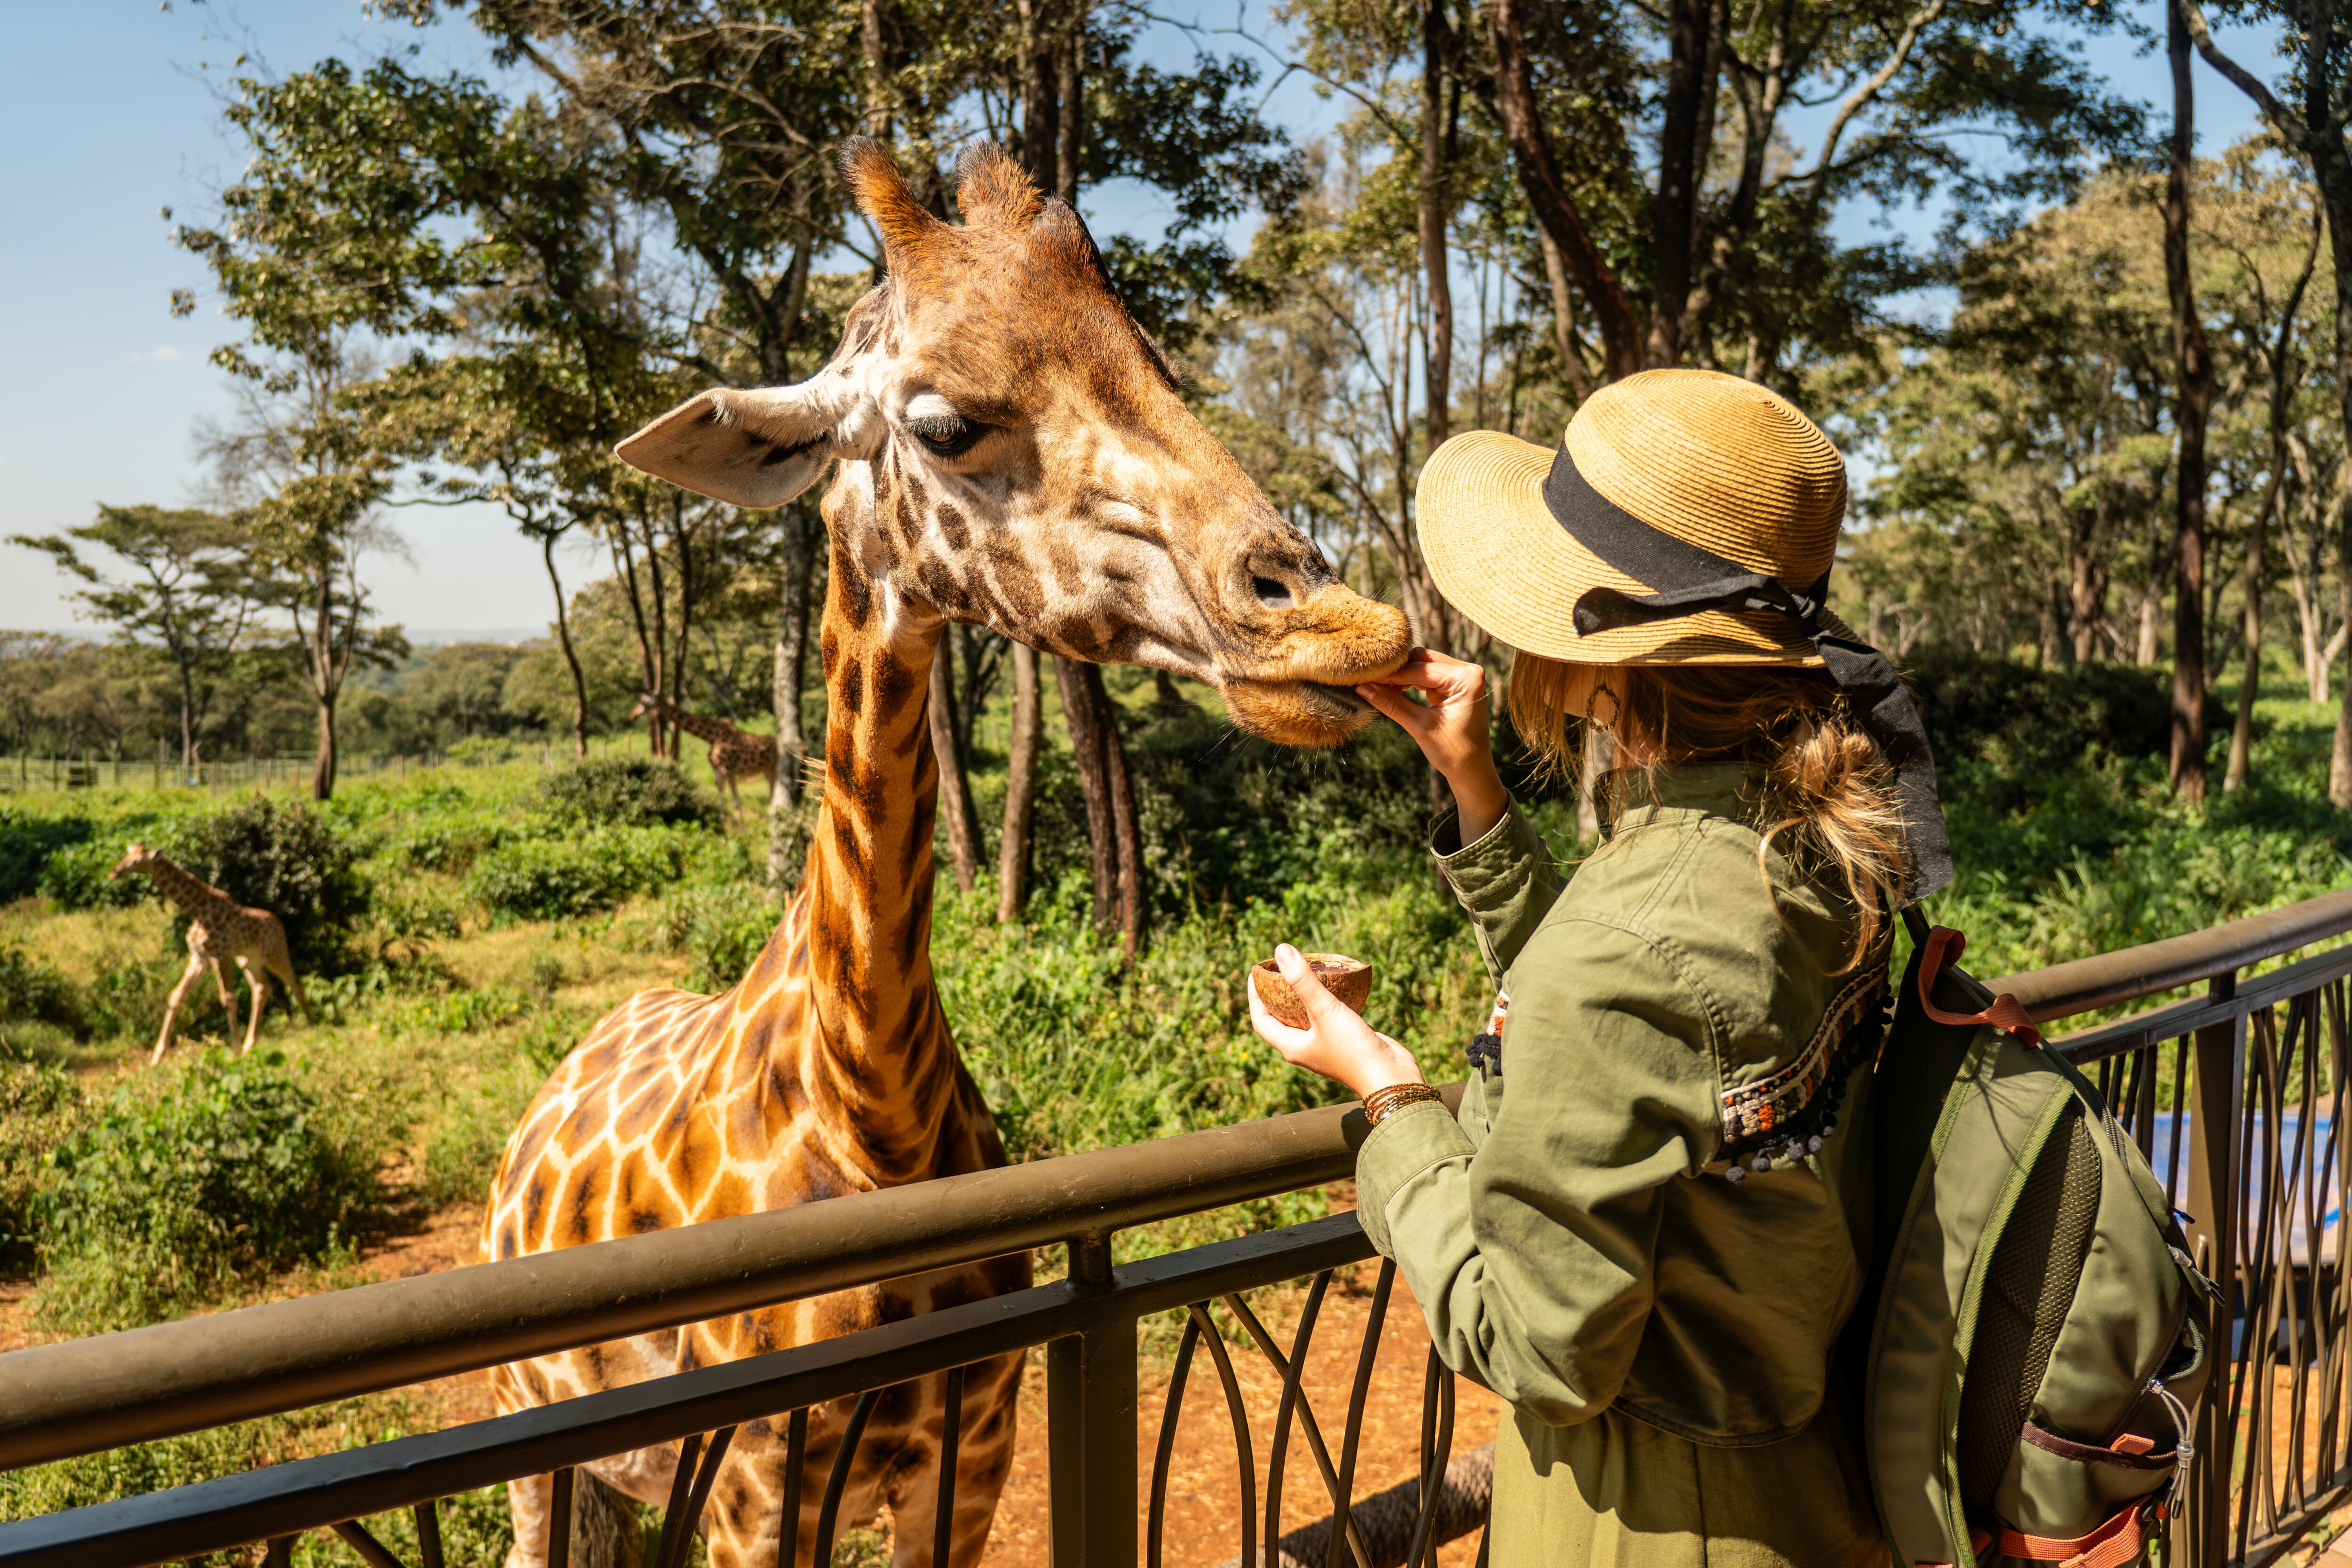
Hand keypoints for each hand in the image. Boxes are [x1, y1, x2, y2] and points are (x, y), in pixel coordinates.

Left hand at [1249, 944, 1423, 1100]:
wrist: (1390, 1076)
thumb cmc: (1352, 1048)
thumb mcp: (1324, 1011)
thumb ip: (1302, 981)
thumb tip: (1281, 950)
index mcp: (1291, 1046)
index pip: (1261, 1020)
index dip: (1254, 996)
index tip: (1256, 971)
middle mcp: (1305, 1047)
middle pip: (1282, 1016)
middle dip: (1278, 992)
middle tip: (1282, 966)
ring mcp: (1325, 1044)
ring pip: (1307, 1015)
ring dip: (1304, 994)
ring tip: (1307, 969)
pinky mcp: (1344, 1038)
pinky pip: (1329, 1015)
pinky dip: (1327, 999)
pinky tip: (1336, 983)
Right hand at [1355, 648, 1507, 840]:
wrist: (1472, 771)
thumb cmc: (1454, 752)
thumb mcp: (1420, 727)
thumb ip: (1392, 704)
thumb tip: (1362, 687)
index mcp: (1467, 678)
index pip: (1421, 668)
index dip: (1392, 674)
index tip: (1366, 677)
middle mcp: (1468, 671)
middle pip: (1422, 659)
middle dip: (1396, 671)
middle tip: (1370, 680)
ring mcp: (1462, 677)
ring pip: (1423, 665)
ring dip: (1401, 676)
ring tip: (1379, 687)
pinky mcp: (1454, 685)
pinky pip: (1426, 676)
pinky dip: (1409, 683)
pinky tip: (1393, 690)